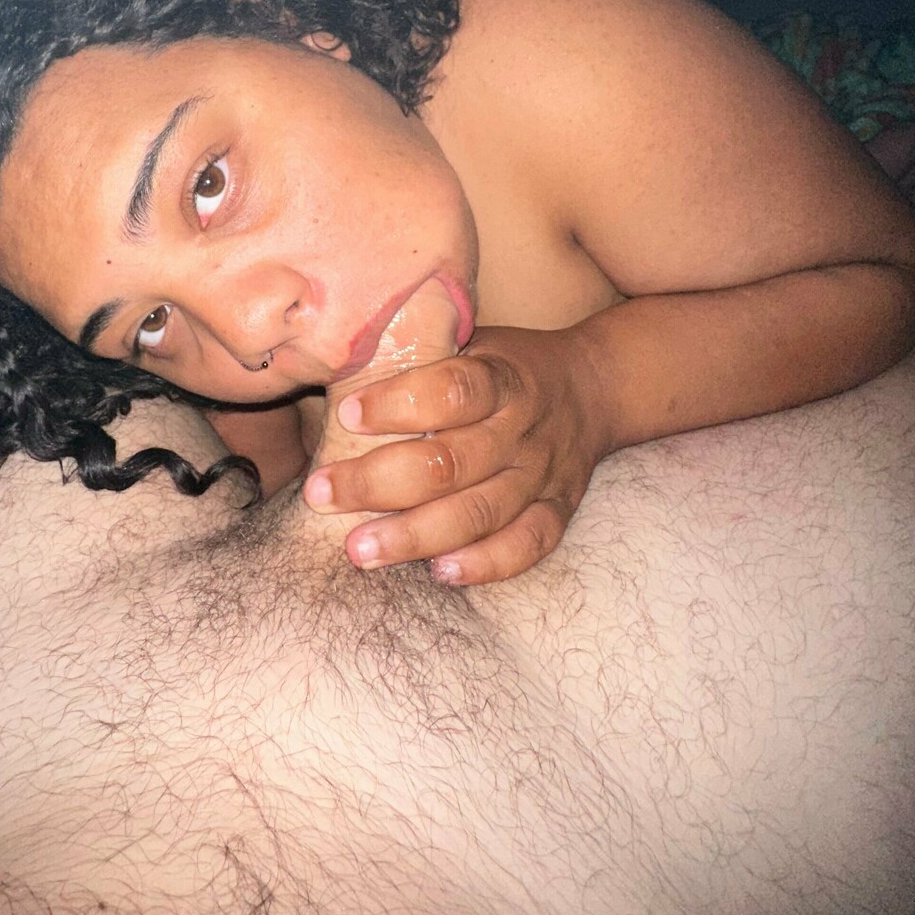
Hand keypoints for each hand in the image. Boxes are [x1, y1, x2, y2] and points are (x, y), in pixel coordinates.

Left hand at [303, 324, 609, 585]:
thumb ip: (417, 354)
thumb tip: (331, 356)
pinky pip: (526, 546)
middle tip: (321, 496)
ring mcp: (543, 475)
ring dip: (416, 536)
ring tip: (360, 551)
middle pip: (453, 462)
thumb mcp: (469, 340)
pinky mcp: (558, 511)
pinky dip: (486, 564)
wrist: (592, 388)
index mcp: (502, 376)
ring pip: (481, 512)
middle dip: (379, 483)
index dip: (398, 404)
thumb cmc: (500, 366)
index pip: (453, 390)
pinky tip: (439, 574)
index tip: (346, 415)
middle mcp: (523, 428)